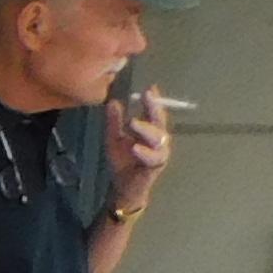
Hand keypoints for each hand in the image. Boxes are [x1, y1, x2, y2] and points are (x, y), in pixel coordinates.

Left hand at [111, 84, 171, 208]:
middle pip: (160, 121)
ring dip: (146, 129)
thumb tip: (113, 101)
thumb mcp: (114, 138)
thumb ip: (114, 121)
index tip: (150, 88)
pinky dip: (145, 152)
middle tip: (147, 96)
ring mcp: (159, 152)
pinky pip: (154, 158)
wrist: (123, 185)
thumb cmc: (123, 160)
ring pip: (159, 138)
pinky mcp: (156, 166)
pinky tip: (135, 147)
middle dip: (154, 108)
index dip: (153, 100)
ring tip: (133, 122)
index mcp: (149, 131)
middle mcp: (158, 139)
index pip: (153, 112)